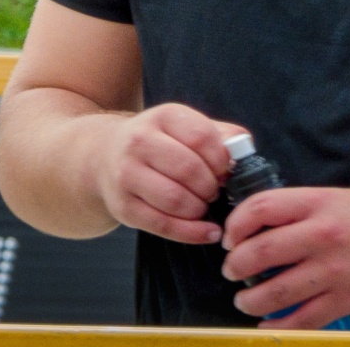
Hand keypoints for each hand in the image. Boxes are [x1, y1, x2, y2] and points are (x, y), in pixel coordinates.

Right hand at [94, 104, 243, 246]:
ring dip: (200, 209)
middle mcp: (139, 142)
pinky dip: (192, 233)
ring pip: (175, 199)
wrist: (105, 156)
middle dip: (211, 186)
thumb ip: (219, 134)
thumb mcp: (185, 126)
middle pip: (188, 169)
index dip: (221, 159)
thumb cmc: (159, 142)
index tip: (227, 170)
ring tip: (205, 206)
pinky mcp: (123, 207)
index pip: (202, 137)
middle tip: (215, 191)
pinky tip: (208, 232)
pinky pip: (163, 225)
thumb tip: (244, 150)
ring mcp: (127, 175)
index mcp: (162, 116)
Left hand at [221, 187, 349, 328]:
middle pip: (259, 253)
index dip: (236, 226)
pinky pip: (300, 321)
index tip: (231, 239)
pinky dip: (276, 326)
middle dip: (235, 266)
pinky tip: (267, 324)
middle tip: (232, 271)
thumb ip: (298, 211)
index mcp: (318, 203)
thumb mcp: (336, 198)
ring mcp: (334, 270)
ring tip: (245, 300)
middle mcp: (323, 234)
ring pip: (274, 292)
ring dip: (249, 300)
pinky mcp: (345, 299)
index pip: (259, 209)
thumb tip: (255, 229)